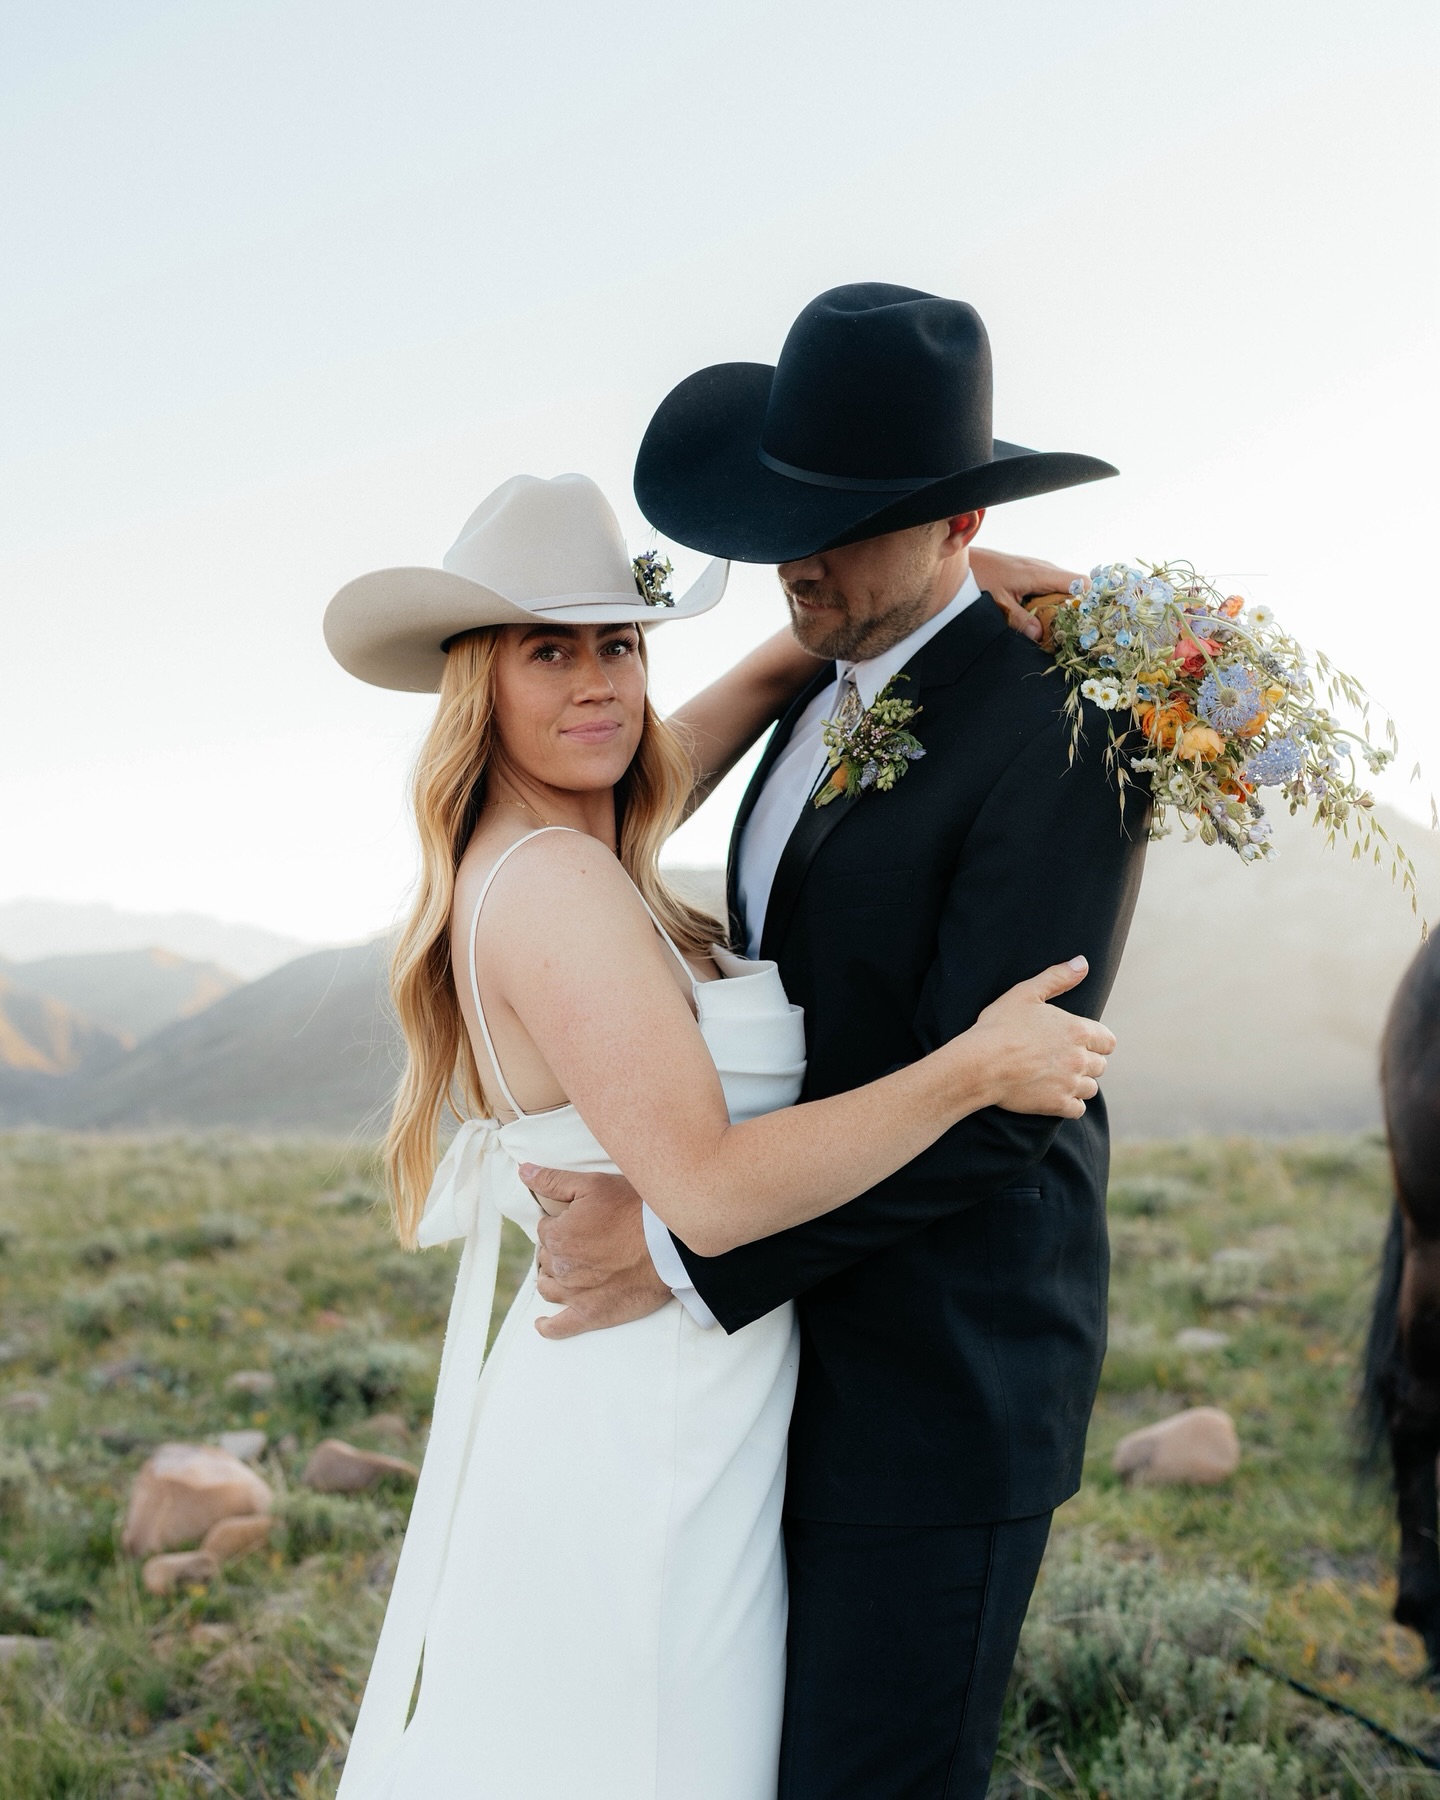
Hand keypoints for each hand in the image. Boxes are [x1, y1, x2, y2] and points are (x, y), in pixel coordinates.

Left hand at [520, 1164, 671, 1339]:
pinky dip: (549, 1326)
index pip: (546, 1229)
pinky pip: (561, 1327)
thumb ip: (552, 1180)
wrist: (668, 1245)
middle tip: (583, 1241)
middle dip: (558, 1249)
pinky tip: (543, 1324)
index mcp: (557, 1236)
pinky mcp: (592, 1314)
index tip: (582, 1220)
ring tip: (567, 1271)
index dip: (562, 1222)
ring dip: (552, 1278)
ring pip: (548, 1287)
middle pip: (546, 1258)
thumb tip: (523, 1171)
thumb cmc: (633, 1210)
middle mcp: (560, 1267)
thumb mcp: (592, 1185)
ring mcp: (574, 1294)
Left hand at [970, 547, 1081, 644]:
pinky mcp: (1033, 573)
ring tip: (1064, 627)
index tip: (1089, 620)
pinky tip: (1048, 617)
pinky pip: (1052, 586)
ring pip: (1064, 587)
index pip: (1079, 582)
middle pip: (1076, 586)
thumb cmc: (980, 577)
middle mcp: (1044, 568)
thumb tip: (1040, 636)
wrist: (964, 561)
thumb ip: (1020, 620)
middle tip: (1078, 630)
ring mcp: (1040, 569)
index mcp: (1040, 574)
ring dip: (1066, 605)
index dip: (1090, 599)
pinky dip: (1054, 600)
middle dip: (1079, 607)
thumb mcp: (999, 603)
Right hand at [970, 957, 1115, 1118]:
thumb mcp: (1025, 993)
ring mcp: (1070, 1083)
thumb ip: (1057, 977)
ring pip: (1091, 1088)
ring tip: (1058, 1078)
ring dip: (1079, 1084)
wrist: (979, 1064)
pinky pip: (1078, 1110)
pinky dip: (1070, 1104)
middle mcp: (1080, 1057)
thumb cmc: (999, 1026)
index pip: (1108, 1041)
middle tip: (1063, 1060)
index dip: (1096, 1042)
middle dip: (1086, 1062)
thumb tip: (1083, 963)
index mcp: (1077, 1030)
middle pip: (1100, 1065)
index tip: (1080, 1043)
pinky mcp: (1058, 1104)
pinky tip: (1055, 1096)